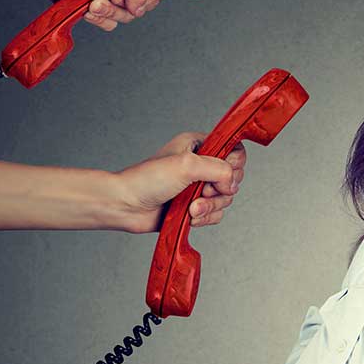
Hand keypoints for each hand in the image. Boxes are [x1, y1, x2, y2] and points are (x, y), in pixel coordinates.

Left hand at [113, 132, 246, 232]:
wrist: (127, 206)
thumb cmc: (148, 180)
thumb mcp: (187, 165)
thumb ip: (219, 169)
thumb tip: (231, 184)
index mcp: (200, 146)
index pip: (236, 152)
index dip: (233, 165)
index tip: (218, 174)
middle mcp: (202, 165)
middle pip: (234, 179)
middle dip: (219, 191)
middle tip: (201, 191)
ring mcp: (199, 187)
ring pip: (226, 199)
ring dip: (209, 207)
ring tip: (190, 207)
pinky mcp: (196, 206)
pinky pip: (216, 214)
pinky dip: (205, 217)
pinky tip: (189, 216)